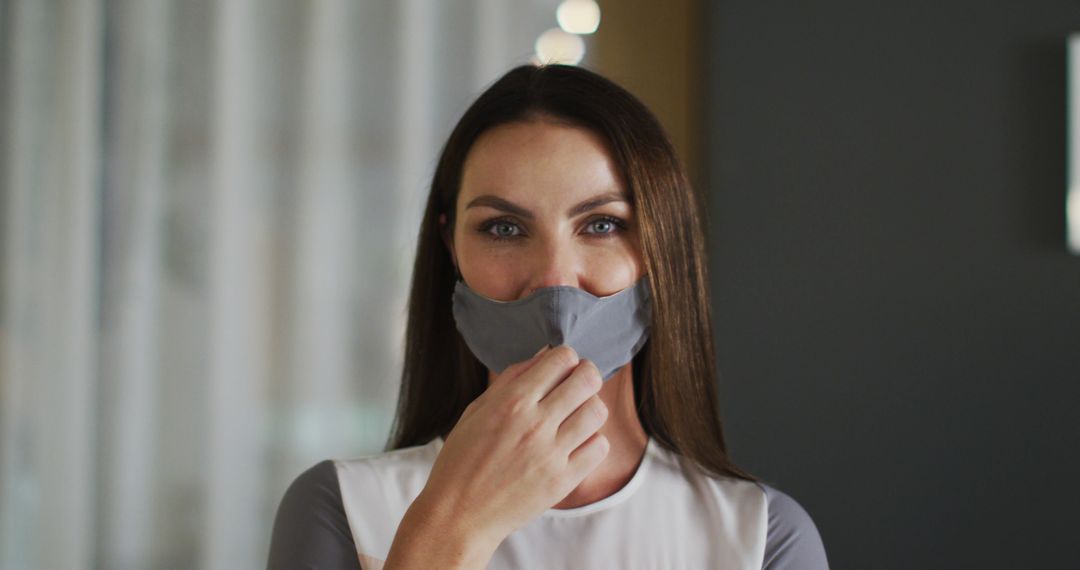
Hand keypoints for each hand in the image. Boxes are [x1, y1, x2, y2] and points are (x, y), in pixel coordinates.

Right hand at [415, 345, 609, 547]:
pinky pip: (599, 447)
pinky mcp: (563, 481)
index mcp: (511, 401)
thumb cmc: (462, 459)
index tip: (562, 368)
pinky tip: (576, 444)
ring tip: (576, 416)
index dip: (567, 359)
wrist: (458, 515)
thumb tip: (544, 354)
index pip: (562, 358)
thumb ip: (511, 379)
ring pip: (597, 411)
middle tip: (578, 385)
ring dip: (590, 408)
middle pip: (588, 379)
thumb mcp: (477, 410)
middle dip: (586, 375)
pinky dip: (592, 441)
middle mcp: (535, 424)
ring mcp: (551, 453)